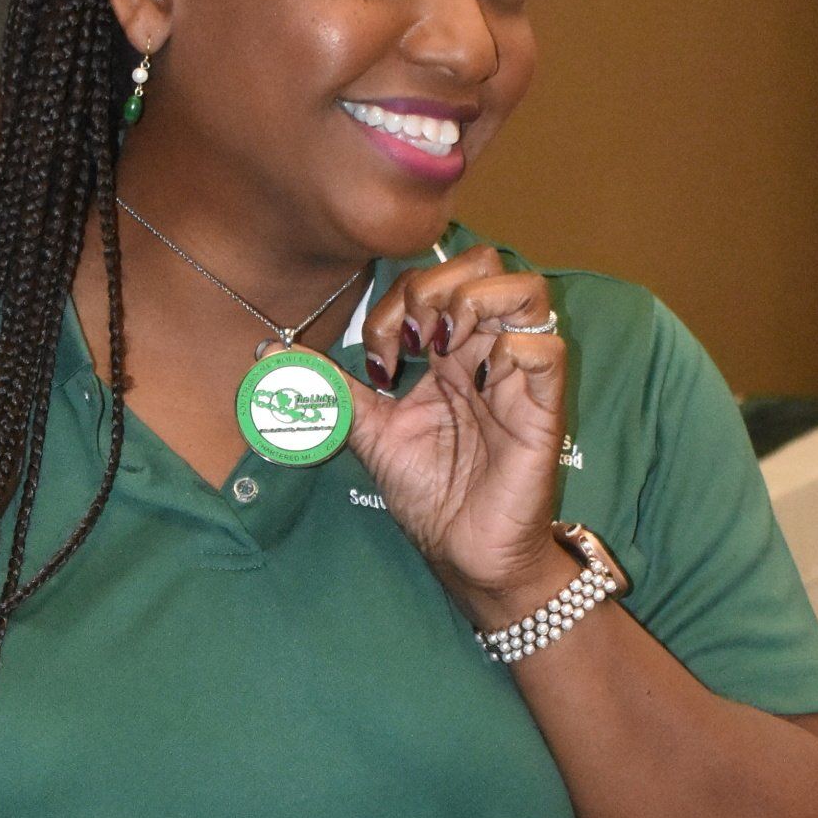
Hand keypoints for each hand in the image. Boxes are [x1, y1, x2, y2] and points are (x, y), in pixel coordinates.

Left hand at [339, 246, 570, 616]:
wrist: (463, 551)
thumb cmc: (430, 493)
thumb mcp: (370, 434)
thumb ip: (332, 390)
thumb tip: (270, 353)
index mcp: (448, 353)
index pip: (431, 280)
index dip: (396, 303)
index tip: (379, 360)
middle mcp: (484, 353)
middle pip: (482, 266)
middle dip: (435, 288)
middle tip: (413, 339)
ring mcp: (516, 377)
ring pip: (525, 293)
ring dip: (478, 302)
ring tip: (447, 345)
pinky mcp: (542, 409)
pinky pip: (546, 349)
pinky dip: (513, 348)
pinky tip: (480, 379)